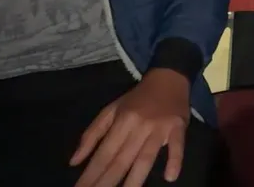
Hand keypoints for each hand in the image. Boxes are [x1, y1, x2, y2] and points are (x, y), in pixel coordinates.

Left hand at [72, 68, 190, 186]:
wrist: (168, 77)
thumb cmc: (137, 98)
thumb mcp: (111, 110)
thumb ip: (92, 134)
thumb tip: (74, 161)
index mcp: (120, 121)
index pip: (103, 153)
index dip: (91, 174)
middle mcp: (138, 126)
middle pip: (121, 159)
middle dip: (107, 182)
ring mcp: (159, 128)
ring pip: (146, 157)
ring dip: (135, 179)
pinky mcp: (178, 128)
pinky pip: (177, 146)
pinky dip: (174, 160)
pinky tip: (170, 177)